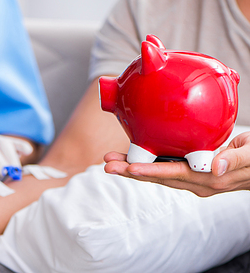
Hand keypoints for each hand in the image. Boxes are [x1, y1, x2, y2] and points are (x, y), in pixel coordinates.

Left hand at [103, 132, 249, 196]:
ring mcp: (192, 179)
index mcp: (209, 178)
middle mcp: (197, 182)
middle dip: (131, 171)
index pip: (174, 175)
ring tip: (112, 161)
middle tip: (107, 164)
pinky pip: (164, 169)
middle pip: (158, 177)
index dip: (150, 172)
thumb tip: (213, 167)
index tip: (129, 168)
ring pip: (158, 174)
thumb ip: (233, 160)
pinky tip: (132, 157)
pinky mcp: (191, 173)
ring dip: (133, 168)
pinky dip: (146, 164)